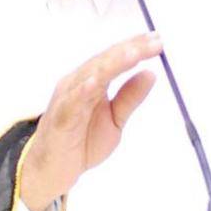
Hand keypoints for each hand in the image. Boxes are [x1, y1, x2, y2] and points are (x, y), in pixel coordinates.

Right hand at [19, 31, 161, 210]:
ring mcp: (67, 98)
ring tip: (133, 53)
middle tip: (155, 42)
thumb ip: (129, 97)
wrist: (52, 171)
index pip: (114, 58)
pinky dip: (83, 90)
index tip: (158, 39)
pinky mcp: (60, 117)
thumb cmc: (81, 143)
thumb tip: (151, 73)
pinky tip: (96, 81)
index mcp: (91, 81)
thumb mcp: (115, 119)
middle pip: (106, 60)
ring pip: (91, 75)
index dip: (136, 47)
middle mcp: (78, 83)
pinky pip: (72, 102)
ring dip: (112, 63)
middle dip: (131, 50)